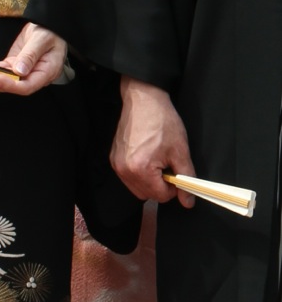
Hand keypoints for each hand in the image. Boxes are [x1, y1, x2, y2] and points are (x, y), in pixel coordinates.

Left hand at [0, 23, 66, 93]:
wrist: (49, 27)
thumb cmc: (51, 33)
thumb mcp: (42, 39)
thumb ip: (31, 55)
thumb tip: (19, 71)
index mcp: (46, 73)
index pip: (26, 86)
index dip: (10, 85)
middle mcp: (34, 76)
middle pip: (13, 86)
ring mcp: (24, 72)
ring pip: (6, 80)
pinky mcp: (15, 65)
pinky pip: (3, 71)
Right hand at [111, 78, 195, 206]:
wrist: (144, 100)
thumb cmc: (162, 121)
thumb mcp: (180, 150)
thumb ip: (185, 178)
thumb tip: (188, 202)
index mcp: (141, 169)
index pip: (160, 196)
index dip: (173, 188)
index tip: (176, 172)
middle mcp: (124, 171)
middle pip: (147, 195)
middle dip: (160, 185)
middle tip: (166, 164)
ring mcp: (117, 165)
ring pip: (137, 188)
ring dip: (149, 181)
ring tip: (156, 160)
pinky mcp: (114, 160)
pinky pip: (128, 178)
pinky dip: (139, 174)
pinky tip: (145, 156)